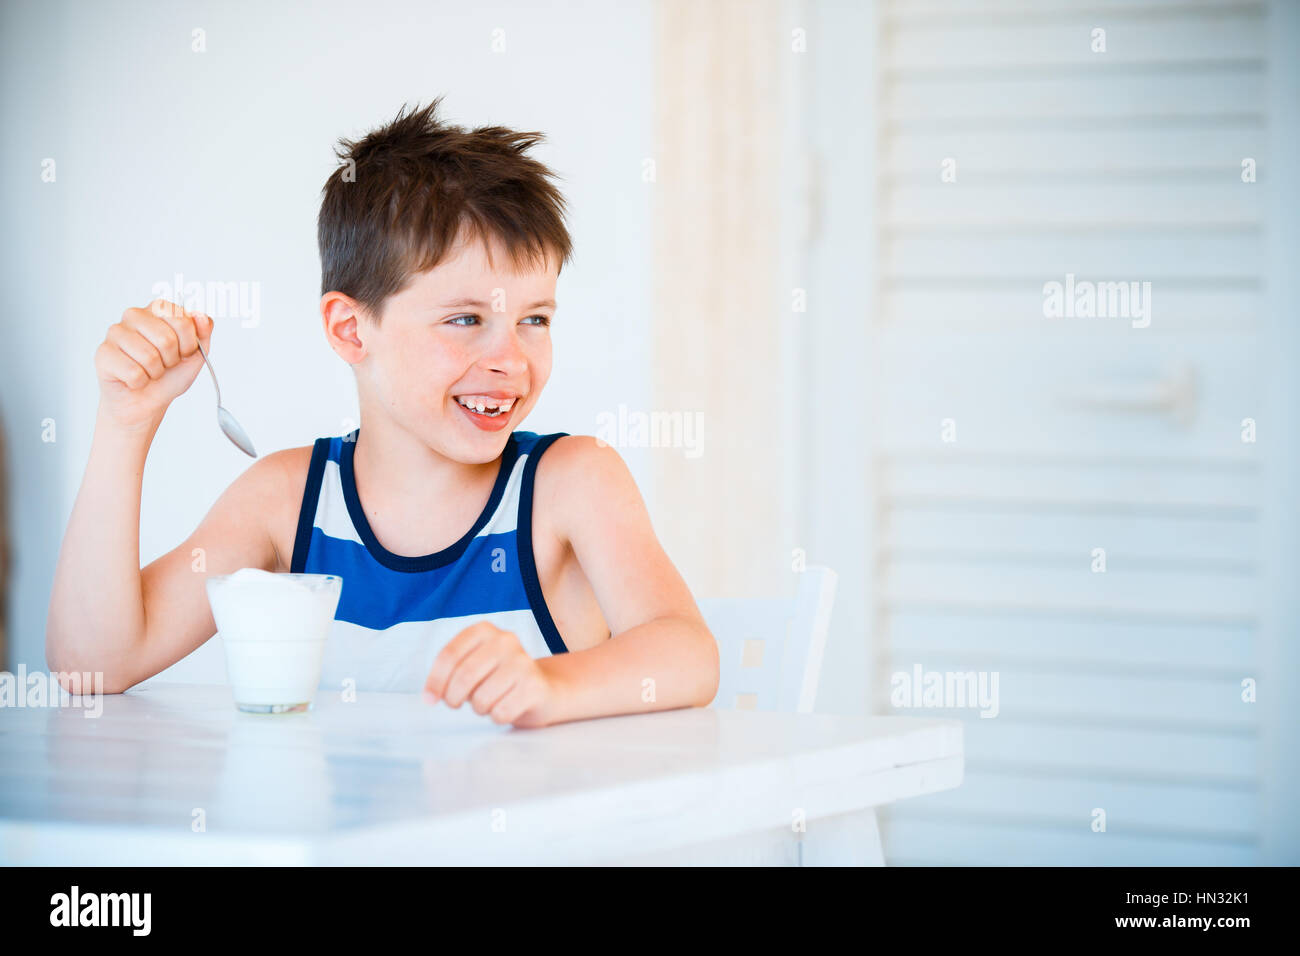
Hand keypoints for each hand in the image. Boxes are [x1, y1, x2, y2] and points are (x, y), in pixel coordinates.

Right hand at [95, 298, 214, 431]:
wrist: (148, 401)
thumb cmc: (170, 374)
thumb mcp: (197, 353)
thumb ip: (203, 332)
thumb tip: (200, 315)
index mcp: (158, 309)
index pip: (182, 320)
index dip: (188, 345)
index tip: (182, 352)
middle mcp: (134, 314)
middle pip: (166, 339)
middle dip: (171, 360)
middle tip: (164, 364)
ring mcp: (115, 331)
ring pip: (149, 356)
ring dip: (155, 372)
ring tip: (149, 371)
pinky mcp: (103, 352)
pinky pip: (133, 372)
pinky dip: (140, 382)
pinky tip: (134, 379)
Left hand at [423, 621, 559, 727]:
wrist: (544, 688)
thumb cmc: (498, 678)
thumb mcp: (473, 664)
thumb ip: (451, 673)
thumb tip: (430, 696)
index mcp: (484, 630)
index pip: (449, 655)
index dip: (435, 681)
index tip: (430, 699)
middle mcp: (505, 641)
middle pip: (464, 676)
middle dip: (453, 698)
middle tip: (455, 704)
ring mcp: (523, 662)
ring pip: (482, 698)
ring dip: (479, 708)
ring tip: (488, 702)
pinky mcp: (534, 686)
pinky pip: (501, 712)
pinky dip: (497, 717)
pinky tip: (506, 707)